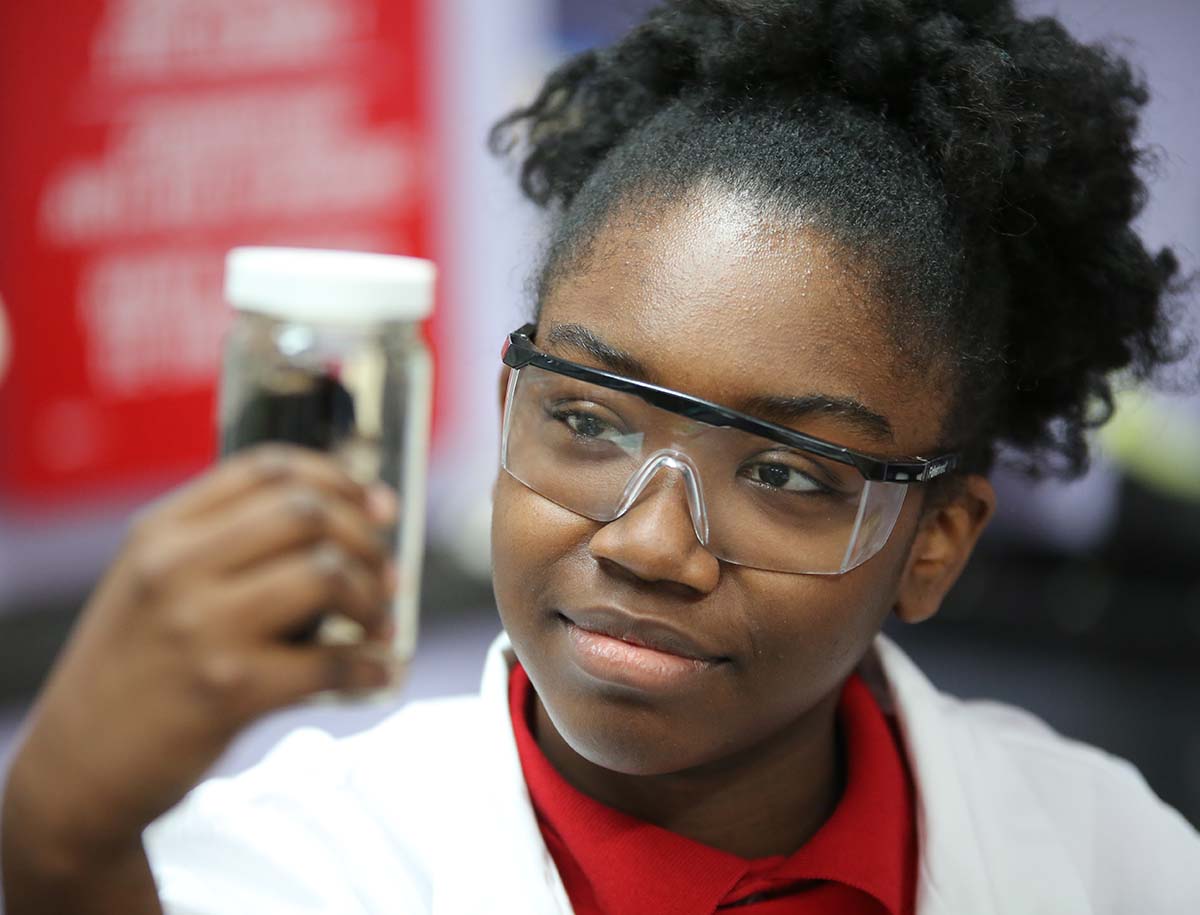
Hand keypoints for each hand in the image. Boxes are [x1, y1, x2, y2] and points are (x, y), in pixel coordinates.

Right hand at [3, 444, 399, 868]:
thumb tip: (349, 517)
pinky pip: (329, 662)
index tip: (375, 502)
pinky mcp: (227, 690)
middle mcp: (176, 567)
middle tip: (386, 573)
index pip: (268, 469)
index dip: (337, 478)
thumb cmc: (136, 670)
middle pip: (306, 513)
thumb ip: (226, 545)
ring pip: (324, 575)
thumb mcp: (154, 585)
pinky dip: (370, 666)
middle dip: (365, 540)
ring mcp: (201, 627)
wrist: (78, 768)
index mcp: (161, 532)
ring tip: (379, 623)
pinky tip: (380, 671)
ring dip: (371, 599)